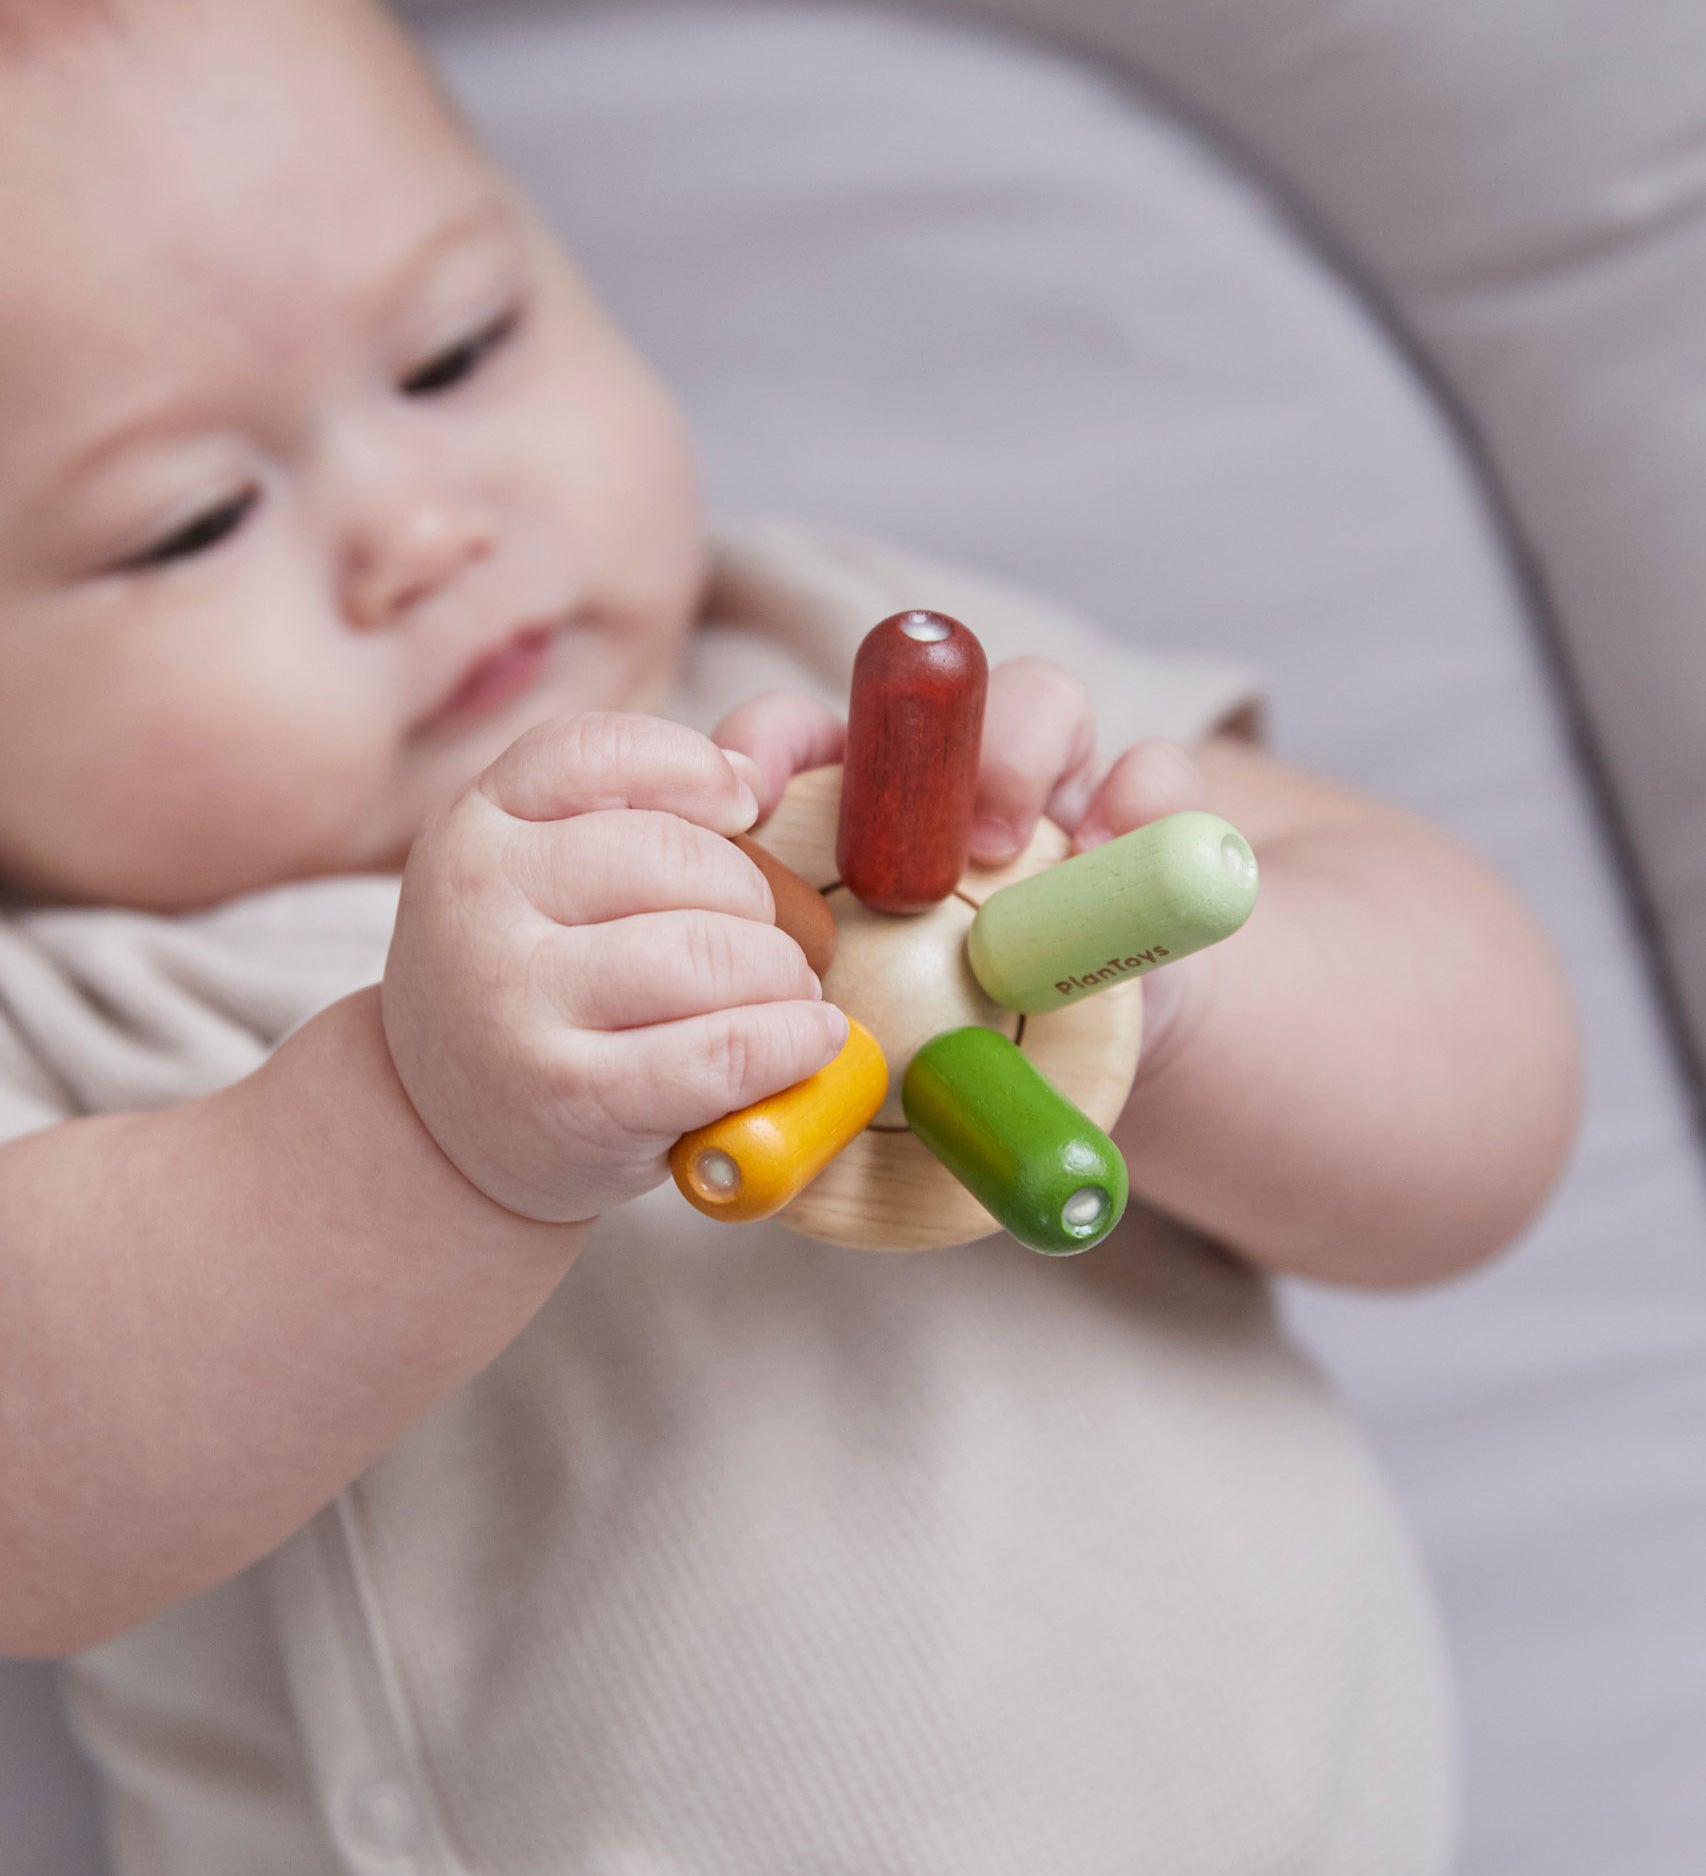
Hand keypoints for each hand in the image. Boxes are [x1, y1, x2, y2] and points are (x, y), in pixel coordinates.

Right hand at [381, 712, 850, 1223]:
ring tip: (784, 994)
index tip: (744, 808)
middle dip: (759, 898)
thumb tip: (771, 760)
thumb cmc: (545, 981)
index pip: (602, 754)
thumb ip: (671, 787)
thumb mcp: (563, 870)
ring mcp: (515, 1002)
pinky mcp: (572, 1098)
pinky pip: (724, 1050)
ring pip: (709, 954)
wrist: (445, 1133)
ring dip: (783, 974)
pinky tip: (809, 1038)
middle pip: (677, 857)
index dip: (696, 770)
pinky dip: (793, 1042)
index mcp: (479, 823)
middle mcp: (479, 901)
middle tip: (769, 941)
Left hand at [713, 660, 1212, 1068]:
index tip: (751, 782)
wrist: (1060, 1076)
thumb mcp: (853, 1081)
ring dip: (1025, 750)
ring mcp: (1044, 797)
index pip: (798, 743)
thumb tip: (731, 1147)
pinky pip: (1157, 775)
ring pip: (1041, 703)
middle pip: (928, 703)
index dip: (773, 741)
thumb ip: (804, 1085)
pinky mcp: (1138, 824)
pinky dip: (1145, 795)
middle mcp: (944, 796)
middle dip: (923, 733)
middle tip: (917, 831)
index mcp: (850, 836)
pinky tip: (1117, 847)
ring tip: (1008, 848)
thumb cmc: (933, 1072)